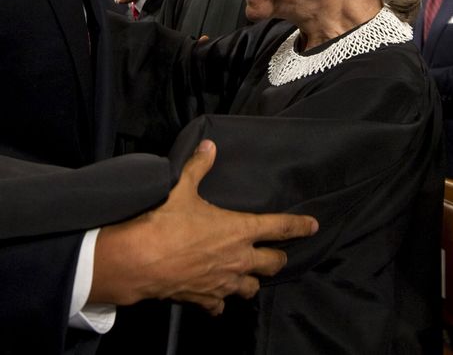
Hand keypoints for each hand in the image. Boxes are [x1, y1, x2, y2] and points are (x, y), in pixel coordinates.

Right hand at [90, 139, 317, 314]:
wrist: (139, 261)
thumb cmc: (165, 222)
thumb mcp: (183, 188)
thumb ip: (199, 166)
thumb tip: (208, 146)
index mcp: (240, 230)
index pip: (280, 227)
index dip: (299, 226)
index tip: (313, 226)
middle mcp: (238, 259)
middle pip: (273, 264)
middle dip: (278, 258)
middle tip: (278, 254)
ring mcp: (223, 283)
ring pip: (251, 288)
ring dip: (253, 281)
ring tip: (250, 275)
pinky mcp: (204, 299)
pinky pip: (220, 306)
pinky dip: (221, 301)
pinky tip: (217, 296)